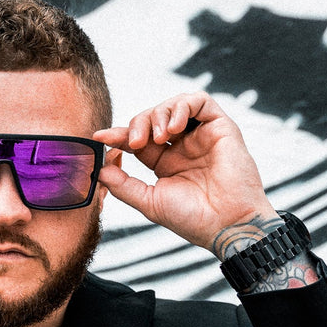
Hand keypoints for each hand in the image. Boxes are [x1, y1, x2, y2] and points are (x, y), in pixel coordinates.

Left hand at [92, 92, 276, 251]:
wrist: (226, 225)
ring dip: (159, 114)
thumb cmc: (193, 219)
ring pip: (174, 106)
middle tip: (135, 141)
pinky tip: (175, 127)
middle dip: (139, 123)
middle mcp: (184, 147)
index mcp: (167, 163)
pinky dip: (183, 106)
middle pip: (153, 118)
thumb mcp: (149, 202)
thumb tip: (99, 169)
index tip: (100, 137)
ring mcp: (202, 135)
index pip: (138, 139)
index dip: (118, 135)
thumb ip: (123, 185)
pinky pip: (200, 101)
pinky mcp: (221, 127)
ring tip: (158, 136)